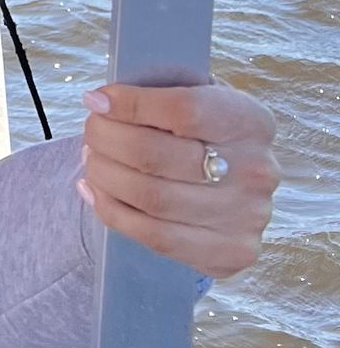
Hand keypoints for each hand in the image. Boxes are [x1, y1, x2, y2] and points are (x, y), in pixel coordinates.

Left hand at [79, 81, 277, 277]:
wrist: (236, 189)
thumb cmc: (202, 134)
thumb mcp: (196, 100)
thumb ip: (159, 93)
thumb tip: (102, 102)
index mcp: (251, 121)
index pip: (184, 110)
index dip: (131, 105)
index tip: (96, 100)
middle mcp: (256, 170)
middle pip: (157, 156)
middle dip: (107, 140)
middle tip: (90, 131)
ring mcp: (247, 217)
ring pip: (152, 198)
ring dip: (105, 175)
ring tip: (91, 159)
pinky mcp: (231, 253)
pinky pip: (155, 237)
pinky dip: (112, 211)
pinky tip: (94, 190)